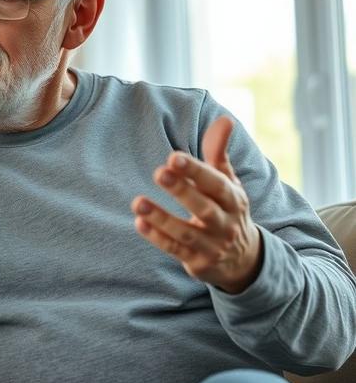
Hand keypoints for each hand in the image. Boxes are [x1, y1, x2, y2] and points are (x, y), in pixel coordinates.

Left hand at [132, 116, 262, 293]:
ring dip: (162, 217)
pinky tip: (139, 222)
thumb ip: (219, 153)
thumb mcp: (228, 183)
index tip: (173, 156)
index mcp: (234, 199)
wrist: (244, 260)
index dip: (196, 170)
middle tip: (159, 172)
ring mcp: (212, 245)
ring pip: (186, 232)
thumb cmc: (228, 210)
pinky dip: (158, 238)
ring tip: (138, 202)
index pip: (217, 184)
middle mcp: (225, 223)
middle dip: (182, 190)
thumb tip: (224, 119)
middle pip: (204, 207)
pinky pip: (176, 250)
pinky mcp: (198, 262)